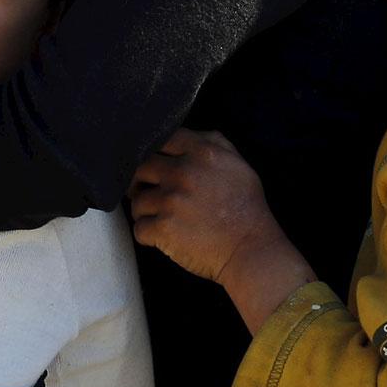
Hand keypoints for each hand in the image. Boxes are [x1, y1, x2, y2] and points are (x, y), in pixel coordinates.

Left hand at [129, 129, 279, 284]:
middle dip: (142, 181)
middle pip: (140, 168)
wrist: (250, 247)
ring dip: (145, 210)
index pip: (163, 139)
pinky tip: (163, 235)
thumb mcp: (237, 163)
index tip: (158, 166)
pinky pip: (138, 228)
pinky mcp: (163, 229)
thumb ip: (211, 142)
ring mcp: (171, 201)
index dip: (157, 152)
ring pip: (136, 201)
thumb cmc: (246, 206)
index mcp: (202, 152)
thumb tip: (183, 139)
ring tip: (161, 218)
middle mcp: (183, 172)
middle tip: (149, 192)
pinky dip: (147, 234)